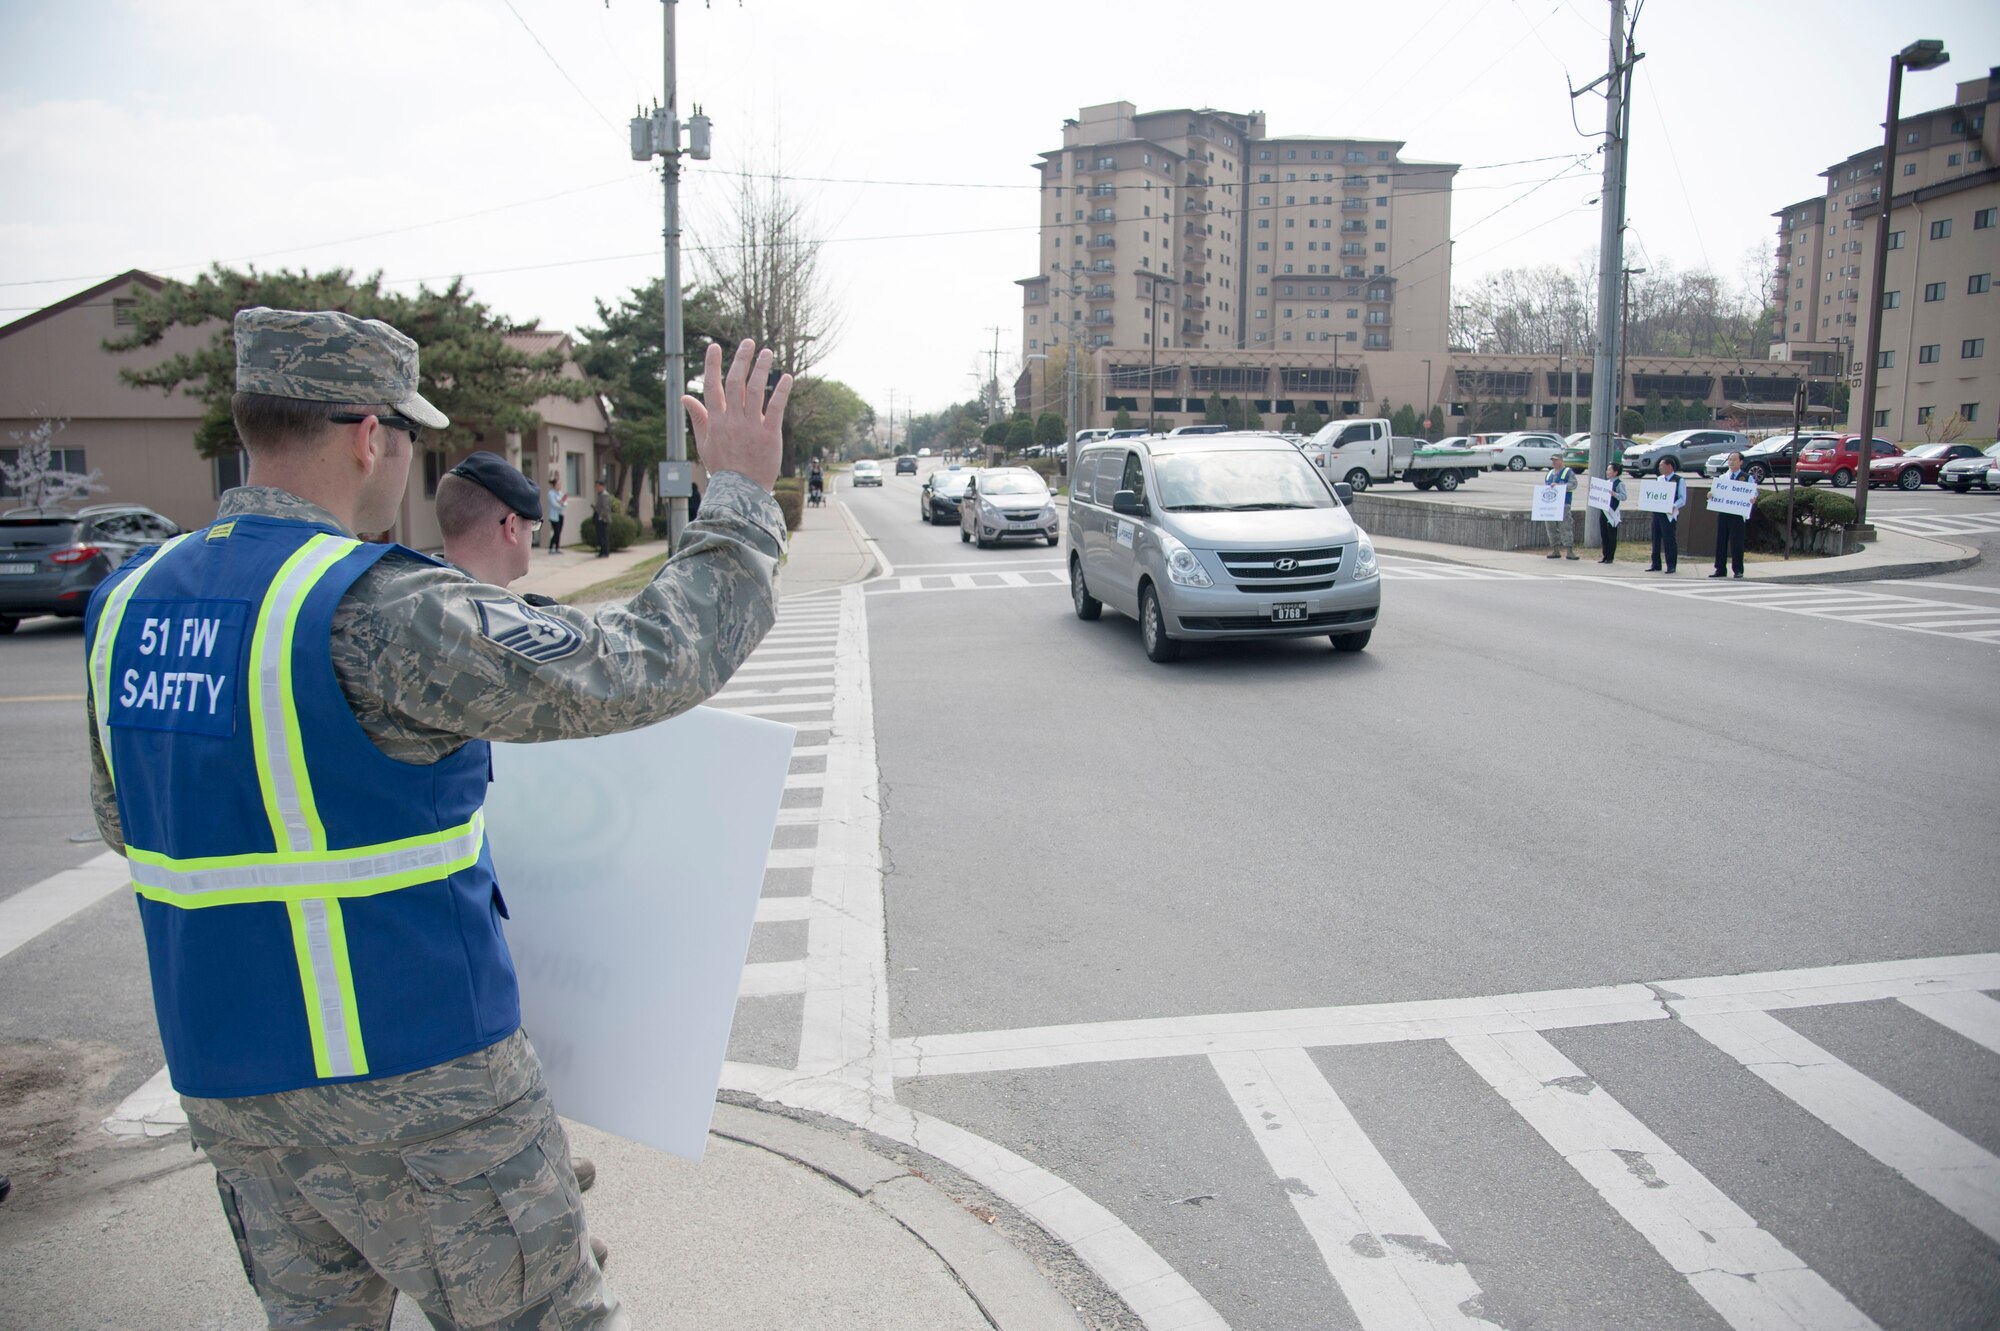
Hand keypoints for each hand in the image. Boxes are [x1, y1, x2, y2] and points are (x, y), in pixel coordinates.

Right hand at [684, 339, 789, 492]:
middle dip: (741, 360)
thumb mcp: (704, 444)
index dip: (712, 365)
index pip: (712, 387)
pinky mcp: (770, 435)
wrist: (741, 492)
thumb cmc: (723, 467)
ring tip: (767, 352)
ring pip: (755, 391)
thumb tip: (686, 397)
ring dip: (761, 369)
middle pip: (734, 383)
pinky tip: (787, 377)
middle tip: (748, 342)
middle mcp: (732, 421)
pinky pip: (775, 408)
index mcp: (716, 421)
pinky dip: (781, 391)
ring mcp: (751, 427)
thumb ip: (698, 418)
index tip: (714, 347)